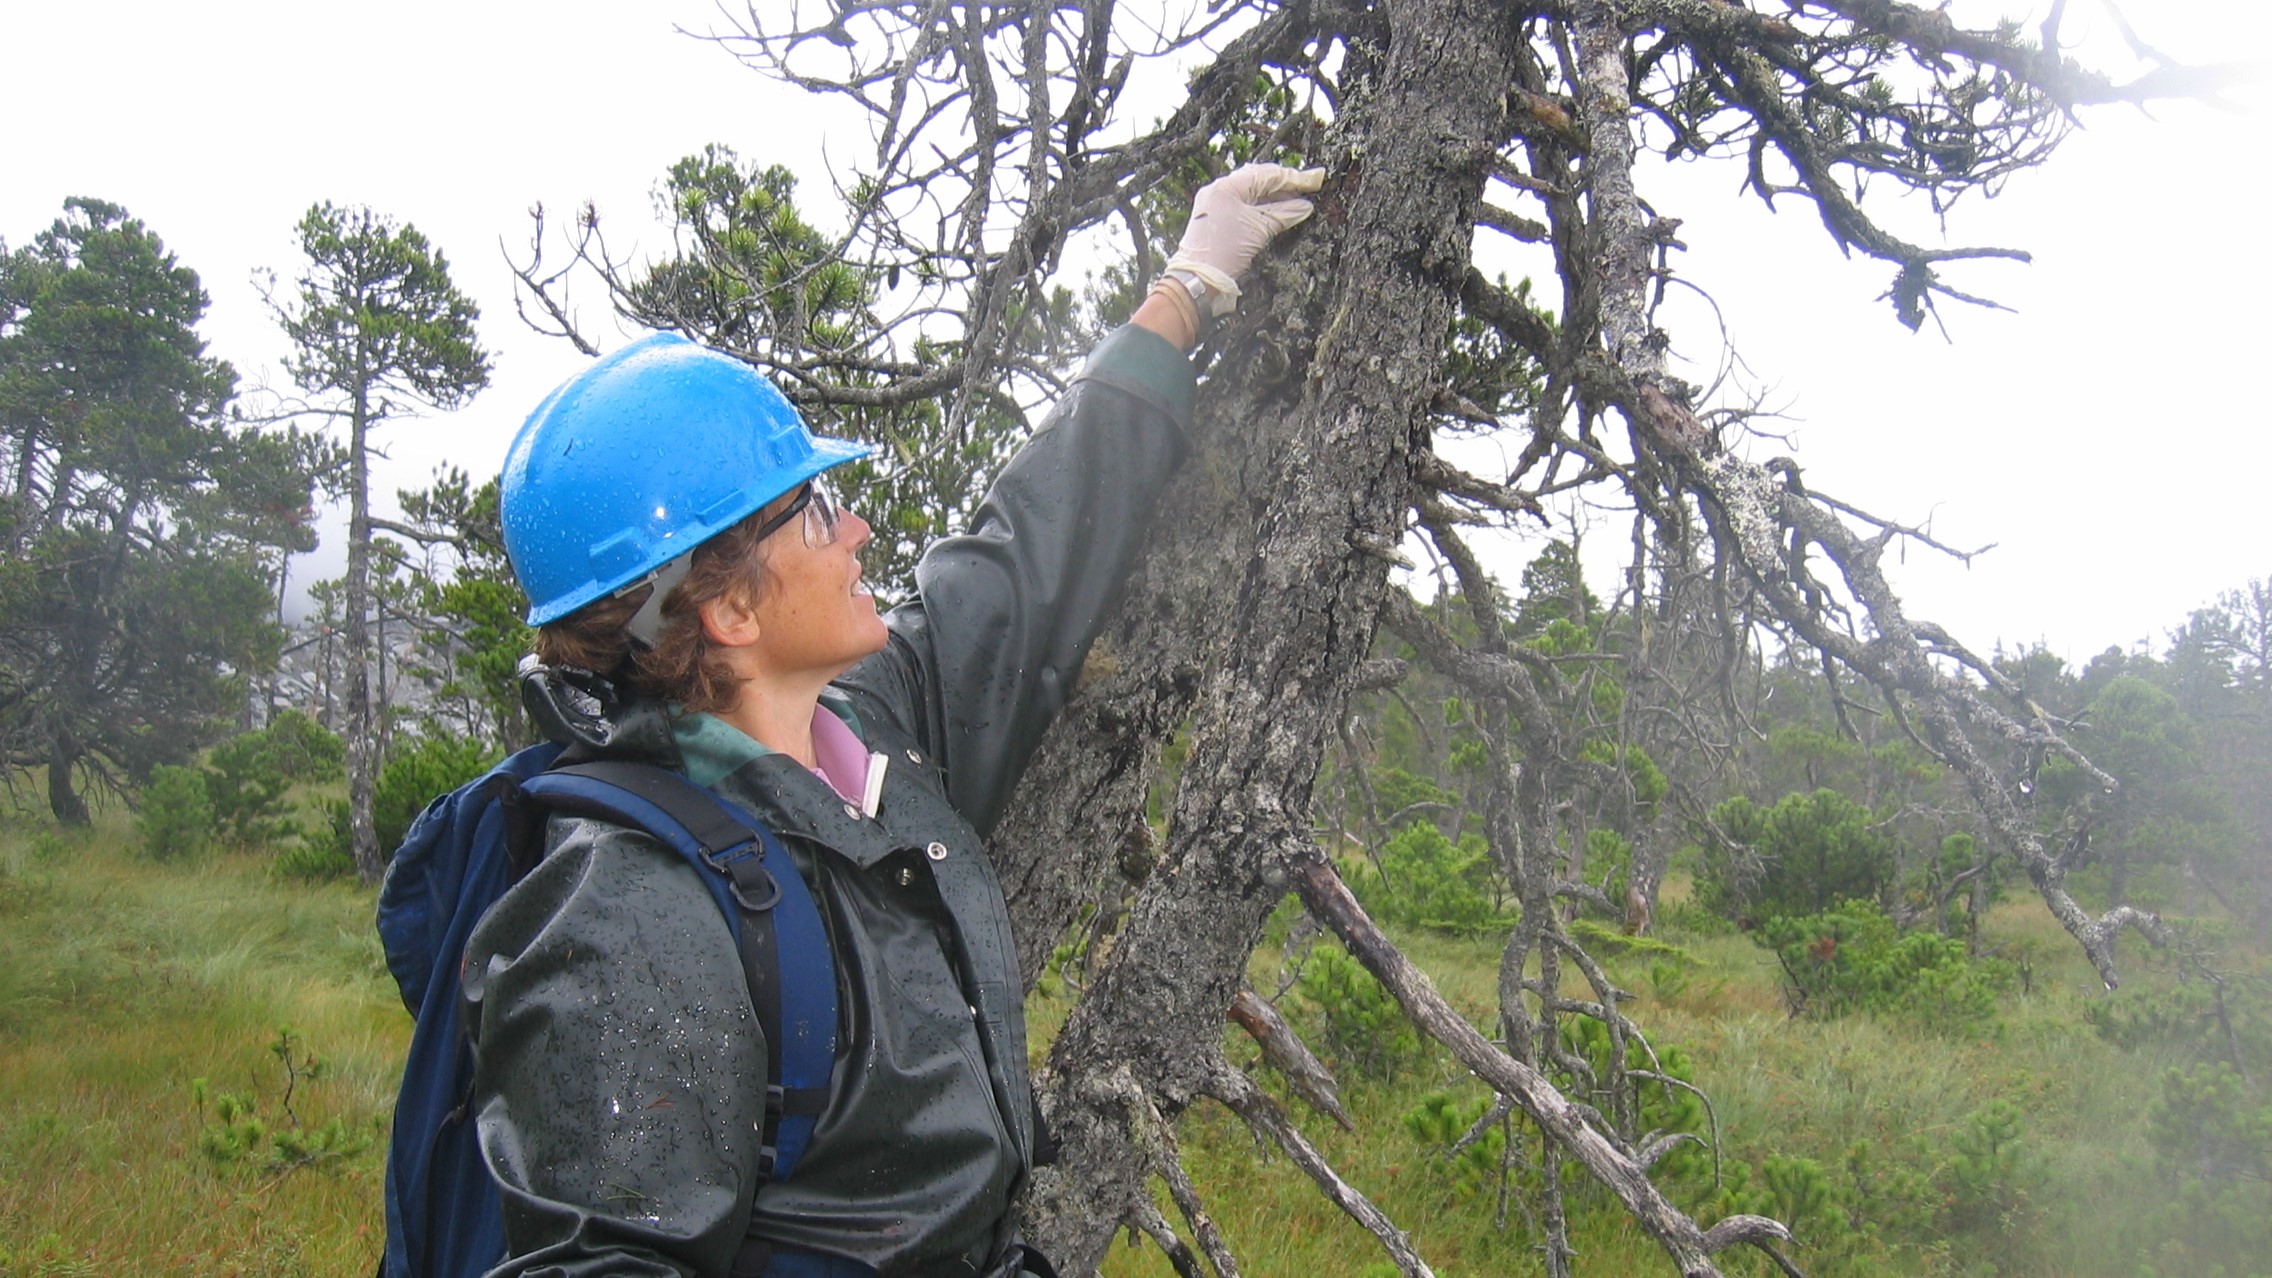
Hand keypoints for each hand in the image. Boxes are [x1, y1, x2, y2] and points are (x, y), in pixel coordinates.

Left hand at [1164, 163, 1324, 317]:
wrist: (1197, 280)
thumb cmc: (1223, 253)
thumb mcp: (1258, 230)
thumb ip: (1283, 214)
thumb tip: (1305, 207)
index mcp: (1226, 187)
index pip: (1266, 174)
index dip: (1293, 178)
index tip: (1313, 180)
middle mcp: (1218, 190)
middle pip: (1257, 180)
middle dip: (1283, 184)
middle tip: (1306, 188)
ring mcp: (1214, 204)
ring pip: (1250, 193)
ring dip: (1273, 196)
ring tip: (1295, 200)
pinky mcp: (1215, 219)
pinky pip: (1242, 205)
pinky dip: (1261, 207)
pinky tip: (1276, 211)